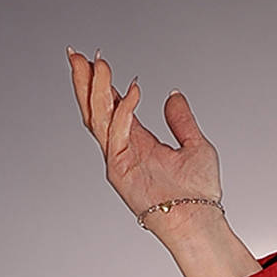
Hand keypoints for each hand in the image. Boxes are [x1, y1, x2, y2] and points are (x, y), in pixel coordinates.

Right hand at [66, 48, 224, 241]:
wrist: (199, 220)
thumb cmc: (199, 192)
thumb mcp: (196, 145)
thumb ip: (181, 120)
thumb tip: (174, 95)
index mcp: (139, 142)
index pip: (113, 107)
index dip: (103, 84)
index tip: (95, 60)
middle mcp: (125, 148)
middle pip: (96, 109)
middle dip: (85, 81)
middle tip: (78, 55)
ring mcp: (118, 159)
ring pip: (99, 117)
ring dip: (94, 89)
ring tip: (94, 64)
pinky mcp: (118, 170)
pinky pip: (117, 133)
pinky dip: (123, 111)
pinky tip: (130, 92)